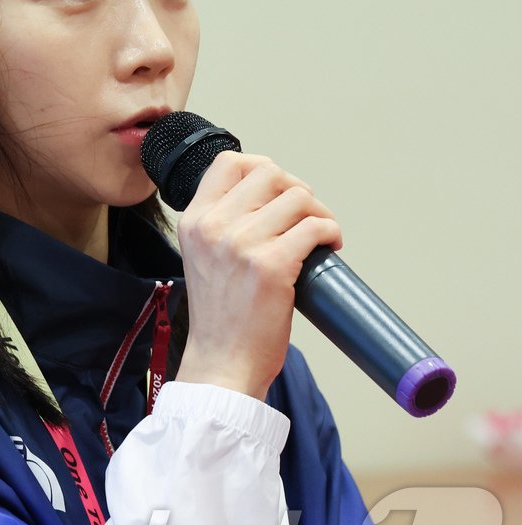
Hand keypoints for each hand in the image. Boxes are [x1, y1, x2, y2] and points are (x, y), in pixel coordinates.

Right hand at [174, 152, 343, 400]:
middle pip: (270, 173)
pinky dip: (330, 233)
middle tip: (304, 215)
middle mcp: (213, 226)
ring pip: (298, 198)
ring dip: (318, 213)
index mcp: (194, 221)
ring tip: (318, 236)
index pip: (228, 163)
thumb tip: (269, 201)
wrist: (221, 362)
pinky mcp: (272, 265)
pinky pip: (315, 227)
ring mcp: (241, 244)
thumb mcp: (203, 258)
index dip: (261, 168)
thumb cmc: (220, 318)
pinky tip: (328, 247)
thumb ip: (222, 226)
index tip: (277, 191)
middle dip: (296, 190)